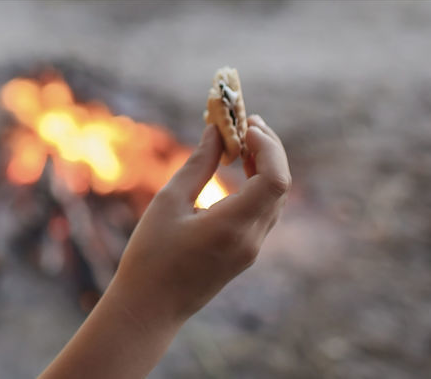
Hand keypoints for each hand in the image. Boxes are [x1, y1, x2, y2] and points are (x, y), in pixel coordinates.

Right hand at [110, 115, 289, 327]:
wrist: (150, 307)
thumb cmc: (151, 255)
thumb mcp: (169, 203)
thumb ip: (198, 165)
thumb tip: (216, 131)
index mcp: (233, 226)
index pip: (275, 180)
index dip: (268, 147)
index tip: (247, 124)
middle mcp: (251, 239)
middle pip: (280, 186)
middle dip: (269, 149)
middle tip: (247, 122)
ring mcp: (251, 249)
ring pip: (274, 198)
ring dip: (265, 165)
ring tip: (241, 139)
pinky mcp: (244, 252)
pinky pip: (263, 211)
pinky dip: (257, 184)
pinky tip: (238, 167)